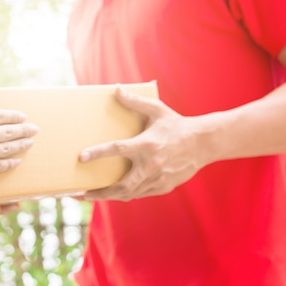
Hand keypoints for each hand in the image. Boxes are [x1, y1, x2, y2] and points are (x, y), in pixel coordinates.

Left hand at [79, 86, 208, 200]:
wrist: (204, 143)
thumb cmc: (176, 125)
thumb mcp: (157, 110)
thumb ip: (134, 102)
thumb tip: (116, 89)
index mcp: (146, 144)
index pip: (117, 149)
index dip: (98, 153)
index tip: (82, 157)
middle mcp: (151, 165)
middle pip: (121, 185)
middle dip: (100, 192)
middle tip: (82, 193)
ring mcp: (158, 179)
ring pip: (130, 193)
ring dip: (110, 196)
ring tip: (92, 195)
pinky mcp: (164, 187)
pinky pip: (140, 194)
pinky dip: (127, 194)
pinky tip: (114, 192)